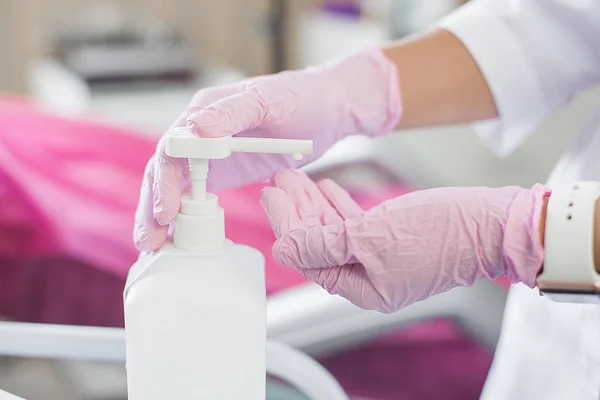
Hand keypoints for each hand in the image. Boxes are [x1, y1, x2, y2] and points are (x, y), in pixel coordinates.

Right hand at [134, 47, 400, 250]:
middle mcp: (200, 133)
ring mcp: (210, 155)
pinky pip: (195, 195)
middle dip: (153, 205)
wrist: (327, 110)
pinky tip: (176, 238)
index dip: (165, 180)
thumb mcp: (269, 101)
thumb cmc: (301, 98)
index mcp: (205, 111)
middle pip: (164, 170)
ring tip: (153, 246)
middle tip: (151, 239)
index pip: (172, 147)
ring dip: (161, 216)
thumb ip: (233, 113)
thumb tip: (196, 129)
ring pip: (174, 186)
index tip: (168, 209)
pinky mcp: (222, 172)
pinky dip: (184, 217)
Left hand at [260, 170, 547, 312]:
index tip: (272, 198)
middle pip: (319, 244)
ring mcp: (380, 258)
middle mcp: (369, 278)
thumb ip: (324, 244)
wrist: (491, 223)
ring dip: (314, 204)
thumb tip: (285, 249)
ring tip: (294, 178)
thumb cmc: (439, 233)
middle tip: (278, 182)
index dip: (287, 227)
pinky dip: (338, 206)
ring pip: (335, 231)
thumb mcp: (372, 237)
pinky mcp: (391, 238)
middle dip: (297, 212)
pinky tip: (324, 187)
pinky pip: (355, 224)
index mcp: (363, 289)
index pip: (311, 259)